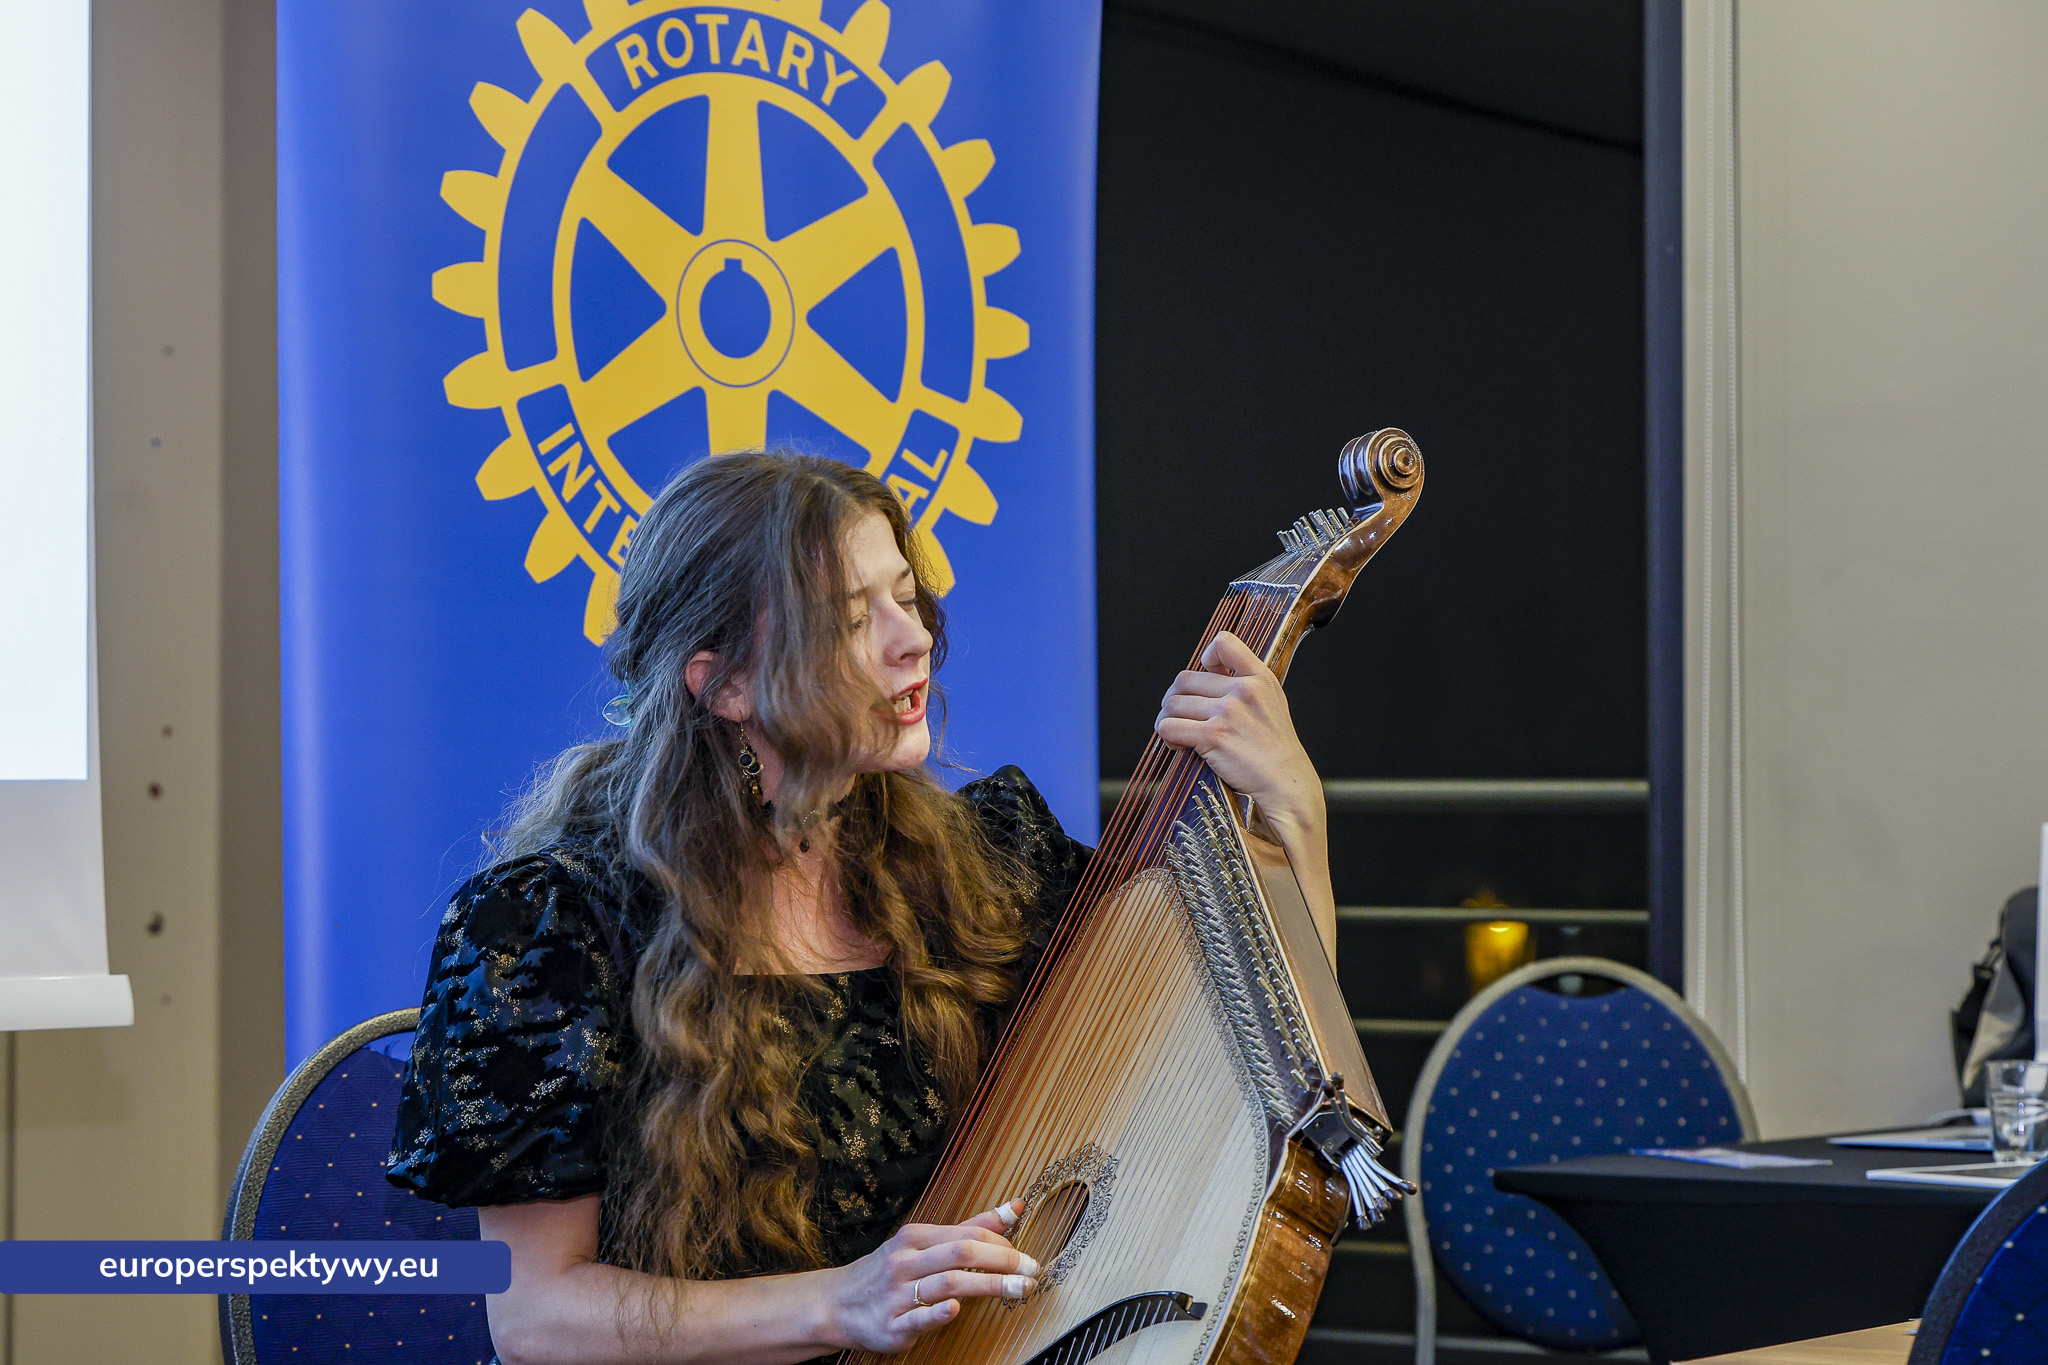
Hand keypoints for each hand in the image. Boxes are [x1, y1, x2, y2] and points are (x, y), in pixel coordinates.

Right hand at [825, 1201, 1036, 1351]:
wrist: (837, 1304)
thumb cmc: (889, 1271)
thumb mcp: (923, 1243)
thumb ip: (971, 1227)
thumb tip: (1014, 1207)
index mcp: (915, 1238)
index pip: (967, 1234)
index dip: (1001, 1243)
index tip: (1023, 1256)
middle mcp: (905, 1262)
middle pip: (961, 1253)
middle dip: (1002, 1261)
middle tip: (1031, 1270)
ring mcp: (897, 1294)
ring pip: (947, 1283)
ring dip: (988, 1286)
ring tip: (1019, 1289)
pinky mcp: (892, 1326)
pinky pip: (917, 1318)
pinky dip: (937, 1313)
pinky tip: (957, 1310)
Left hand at [1155, 632, 1323, 833]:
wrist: (1285, 783)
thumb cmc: (1274, 747)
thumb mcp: (1271, 702)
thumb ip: (1244, 681)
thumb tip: (1207, 666)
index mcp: (1259, 678)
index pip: (1224, 643)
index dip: (1206, 657)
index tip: (1206, 675)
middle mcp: (1244, 690)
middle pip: (1184, 680)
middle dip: (1175, 699)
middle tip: (1181, 716)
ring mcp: (1228, 712)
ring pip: (1172, 704)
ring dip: (1167, 719)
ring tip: (1178, 733)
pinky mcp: (1214, 736)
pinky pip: (1169, 727)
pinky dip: (1167, 736)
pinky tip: (1179, 746)